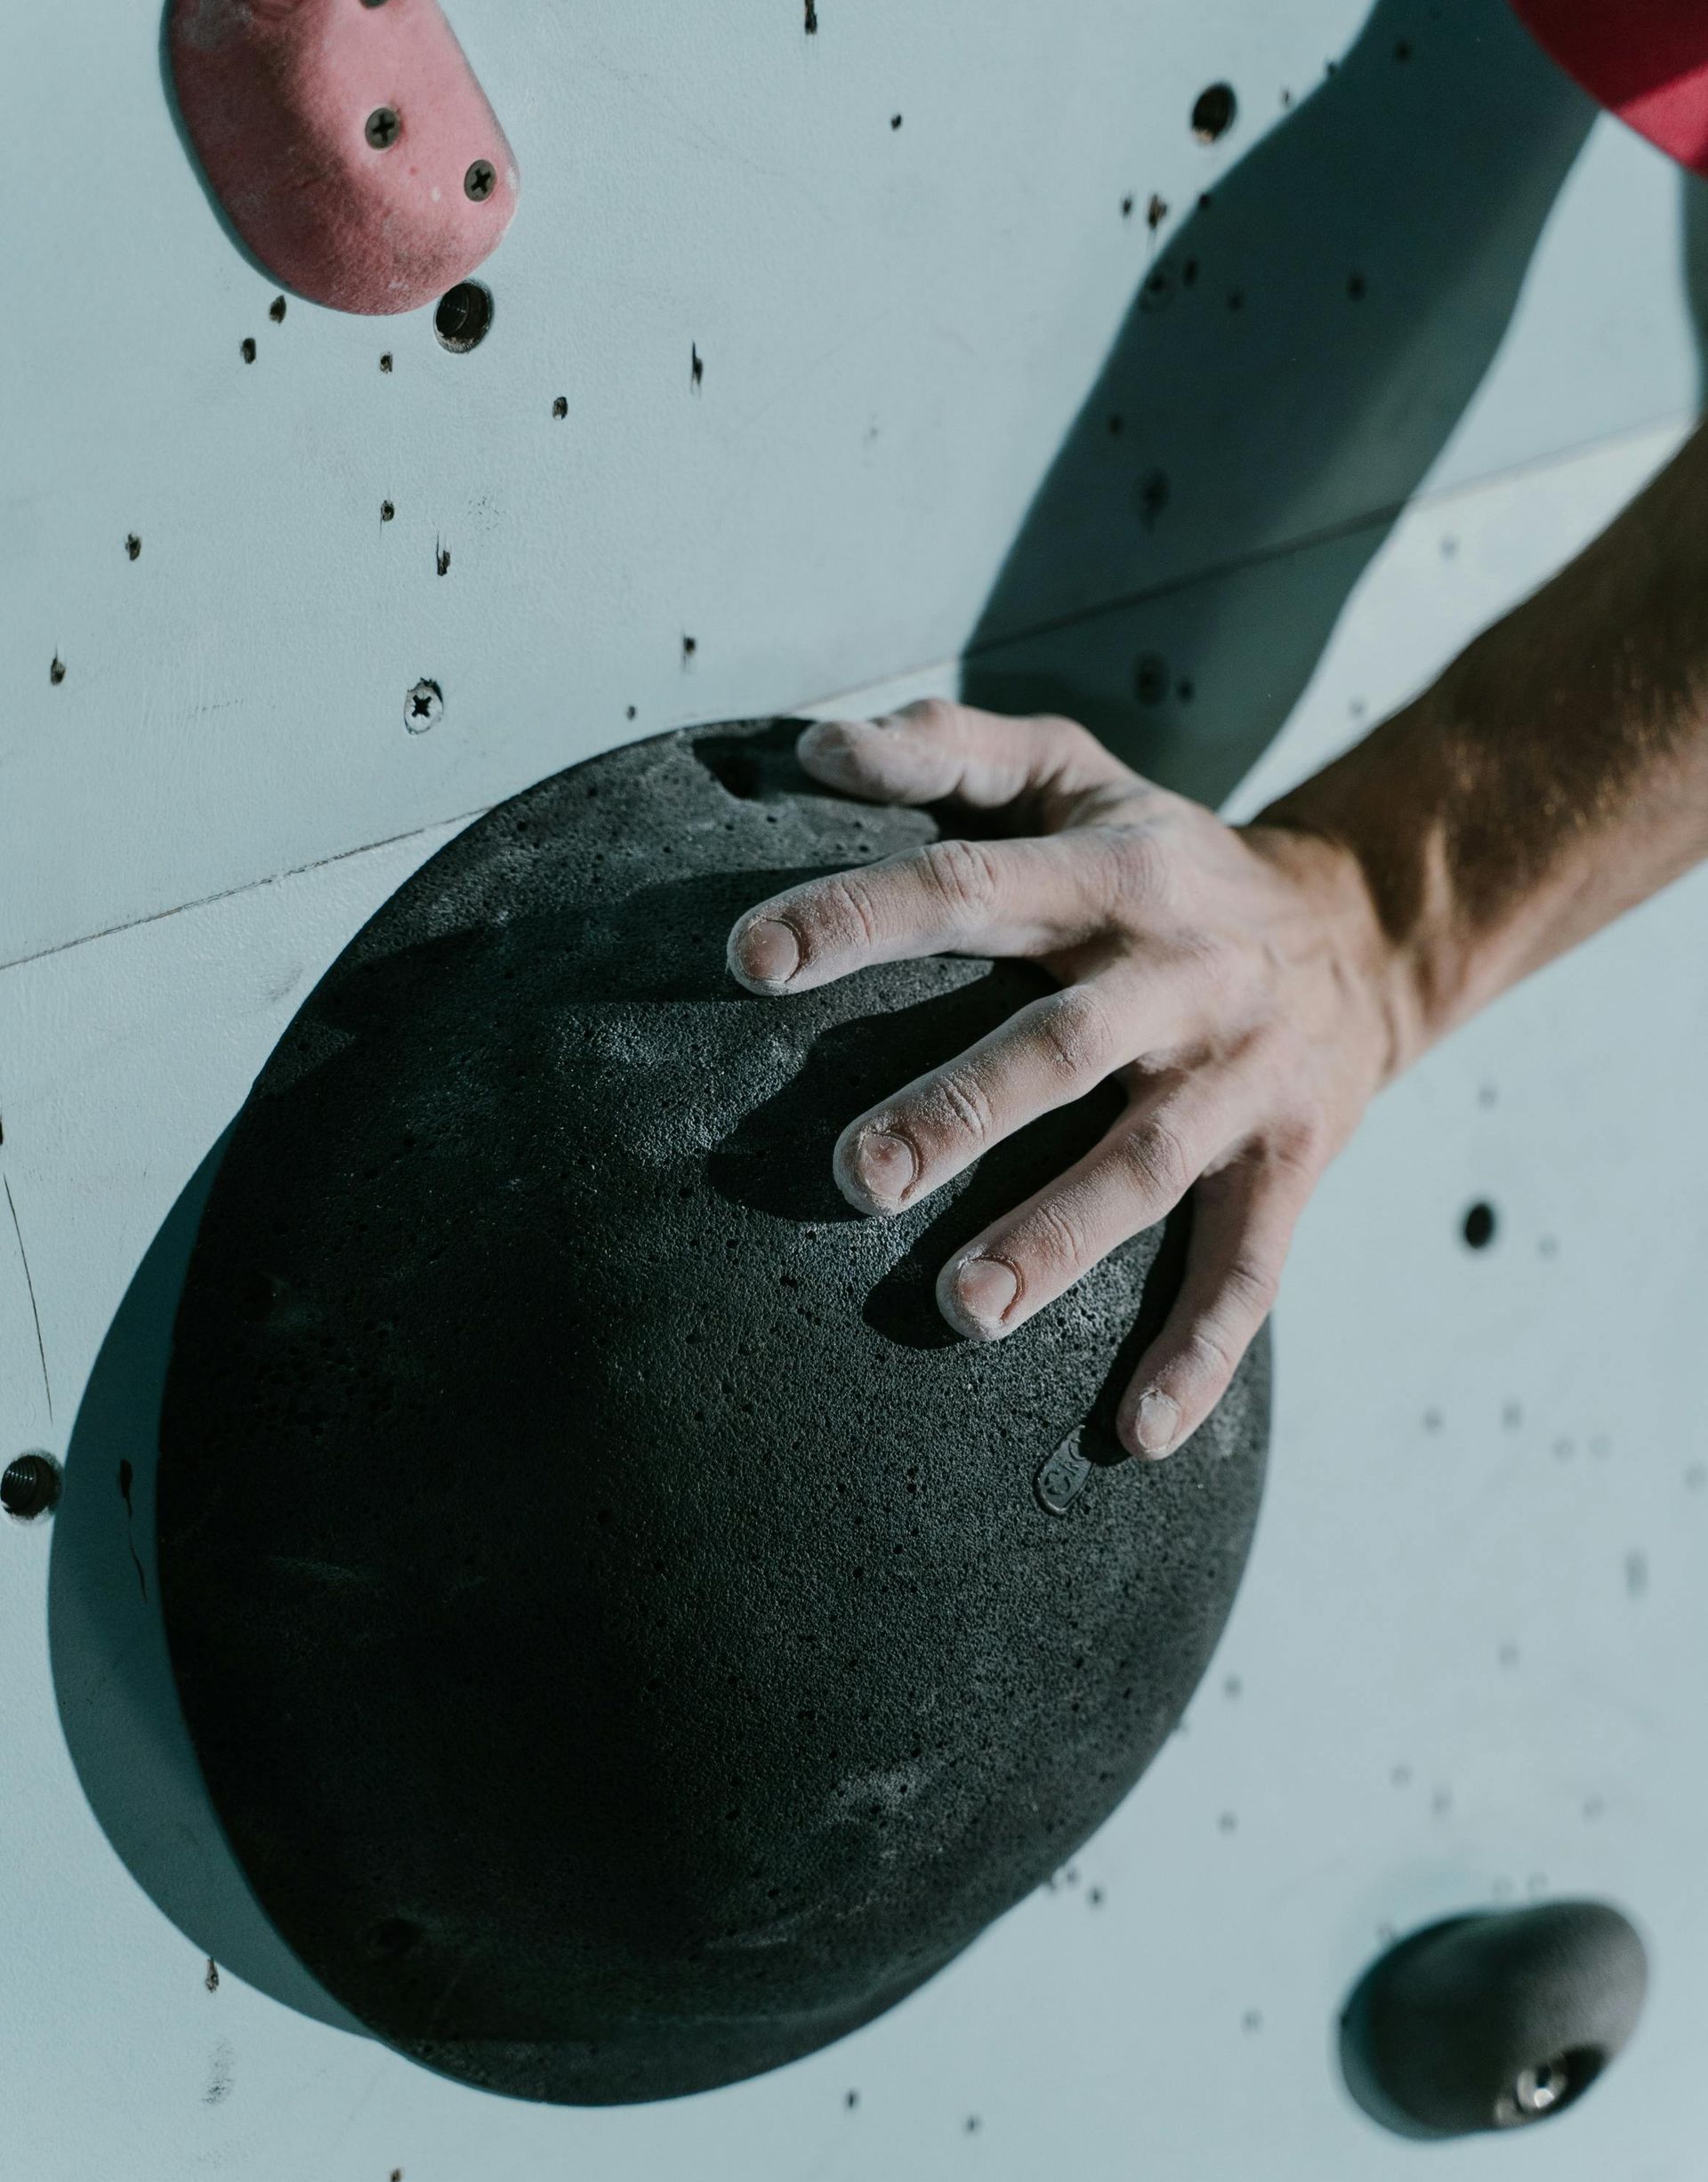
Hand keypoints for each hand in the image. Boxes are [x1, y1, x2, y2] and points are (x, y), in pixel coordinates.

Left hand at [726, 698, 1414, 1459]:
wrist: (1369, 931)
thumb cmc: (1168, 856)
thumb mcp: (1077, 772)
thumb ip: (949, 749)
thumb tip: (814, 747)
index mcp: (1111, 873)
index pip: (970, 889)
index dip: (861, 917)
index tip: (747, 961)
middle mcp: (1179, 976)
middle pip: (1062, 1044)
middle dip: (960, 1108)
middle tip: (850, 1174)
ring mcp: (1240, 1079)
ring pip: (1149, 1164)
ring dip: (1061, 1238)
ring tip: (961, 1312)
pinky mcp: (1291, 1163)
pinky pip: (1251, 1268)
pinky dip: (1202, 1353)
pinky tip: (1135, 1435)